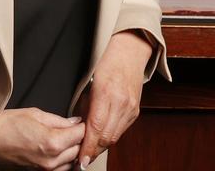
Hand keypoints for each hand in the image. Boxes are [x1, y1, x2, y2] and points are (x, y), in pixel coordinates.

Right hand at [0, 108, 83, 170]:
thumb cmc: (6, 125)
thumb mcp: (35, 114)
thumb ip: (59, 120)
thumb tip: (74, 122)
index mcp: (53, 142)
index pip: (81, 134)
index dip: (83, 125)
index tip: (81, 120)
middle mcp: (51, 160)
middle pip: (79, 150)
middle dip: (79, 138)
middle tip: (74, 128)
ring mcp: (44, 170)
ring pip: (71, 163)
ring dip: (72, 151)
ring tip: (65, 139)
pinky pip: (59, 169)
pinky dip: (62, 161)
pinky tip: (56, 150)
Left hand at [72, 30, 153, 168]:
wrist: (130, 54)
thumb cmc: (108, 65)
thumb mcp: (91, 85)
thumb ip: (86, 108)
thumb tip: (79, 129)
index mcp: (106, 94)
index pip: (96, 128)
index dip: (87, 147)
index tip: (80, 159)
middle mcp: (121, 103)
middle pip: (106, 137)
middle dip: (93, 151)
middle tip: (82, 160)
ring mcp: (131, 109)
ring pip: (114, 137)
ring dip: (101, 147)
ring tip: (89, 152)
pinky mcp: (135, 112)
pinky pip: (121, 131)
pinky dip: (110, 137)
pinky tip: (101, 140)